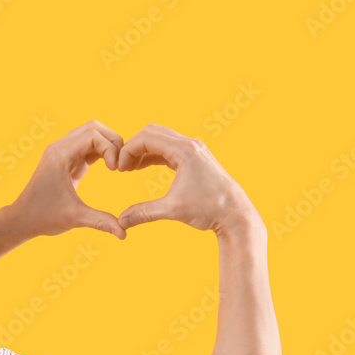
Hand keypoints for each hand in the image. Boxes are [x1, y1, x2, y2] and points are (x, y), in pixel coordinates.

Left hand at [8, 120, 127, 239]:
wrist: (23, 219)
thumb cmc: (43, 217)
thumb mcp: (74, 218)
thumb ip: (100, 222)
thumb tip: (124, 234)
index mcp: (59, 156)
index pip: (93, 135)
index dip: (110, 148)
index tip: (116, 170)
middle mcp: (59, 148)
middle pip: (93, 128)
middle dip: (112, 142)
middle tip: (120, 165)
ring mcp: (62, 152)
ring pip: (91, 134)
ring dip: (108, 145)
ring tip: (116, 166)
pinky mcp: (66, 159)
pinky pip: (88, 146)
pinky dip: (102, 152)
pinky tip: (110, 168)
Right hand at [115, 123, 259, 234]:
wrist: (235, 213)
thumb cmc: (209, 209)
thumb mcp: (173, 210)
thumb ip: (144, 213)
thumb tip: (120, 221)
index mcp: (184, 151)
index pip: (147, 138)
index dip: (127, 151)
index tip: (119, 169)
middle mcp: (190, 145)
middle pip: (152, 132)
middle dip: (133, 147)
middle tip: (122, 167)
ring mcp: (193, 149)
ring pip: (160, 139)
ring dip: (142, 150)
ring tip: (129, 169)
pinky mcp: (194, 158)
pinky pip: (167, 148)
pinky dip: (152, 155)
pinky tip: (142, 168)